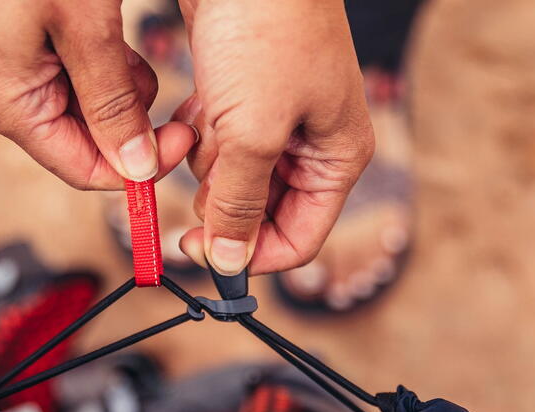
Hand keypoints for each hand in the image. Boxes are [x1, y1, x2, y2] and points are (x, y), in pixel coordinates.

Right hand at [0, 0, 195, 189]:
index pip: (82, 169)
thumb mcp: (86, 26)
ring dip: (121, 96)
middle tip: (172, 99)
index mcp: (9, 104)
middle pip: (83, 143)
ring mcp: (10, 71)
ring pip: (83, 112)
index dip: (137, 167)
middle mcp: (4, 98)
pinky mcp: (22, 46)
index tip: (181, 140)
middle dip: (130, 127)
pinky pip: (73, 78)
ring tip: (133, 53)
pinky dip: (105, 69)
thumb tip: (139, 169)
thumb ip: (113, 103)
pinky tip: (117, 42)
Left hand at [174, 0, 374, 274]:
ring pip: (233, 182)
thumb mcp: (253, 132)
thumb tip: (230, 261)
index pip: (297, 241)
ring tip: (210, 123)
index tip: (202, 252)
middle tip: (199, 182)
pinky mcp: (245, 101)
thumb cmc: (266, 28)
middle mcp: (310, 147)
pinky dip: (201, 136)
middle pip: (261, 213)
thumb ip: (241, 203)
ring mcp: (277, 123)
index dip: (250, 256)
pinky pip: (217, 146)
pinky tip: (202, 104)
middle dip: (225, 204)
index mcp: (335, 160)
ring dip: (209, 167)